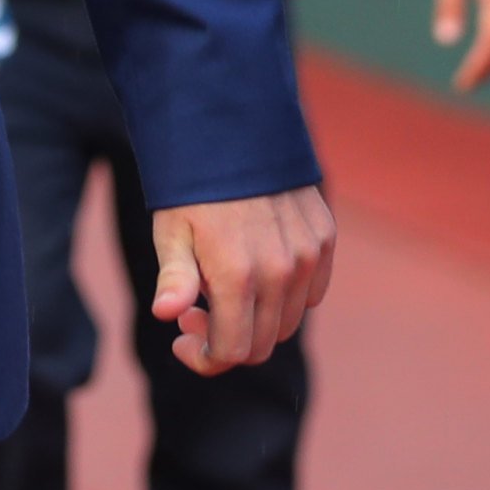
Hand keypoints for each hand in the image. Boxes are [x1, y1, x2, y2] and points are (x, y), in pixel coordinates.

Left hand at [152, 184, 336, 376]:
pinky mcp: (324, 239)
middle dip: (227, 341)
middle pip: (263, 345)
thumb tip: (166, 314)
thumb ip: (175, 279)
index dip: (205, 358)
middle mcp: (281, 270)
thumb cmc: (193, 189)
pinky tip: (258, 271)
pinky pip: (312, 293)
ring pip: (289, 322)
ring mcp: (308, 255)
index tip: (182, 337)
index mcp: (238, 275)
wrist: (234, 131)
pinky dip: (286, 297)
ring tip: (226, 289)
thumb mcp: (172, 232)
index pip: (233, 352)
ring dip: (257, 321)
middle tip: (198, 312)